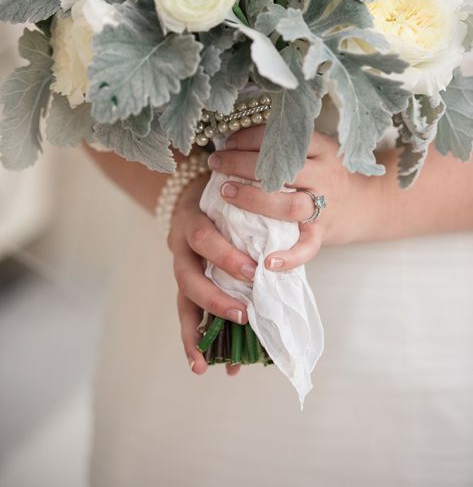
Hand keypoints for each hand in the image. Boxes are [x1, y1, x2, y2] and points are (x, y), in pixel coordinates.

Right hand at [168, 172, 252, 376]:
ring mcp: (180, 266)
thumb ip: (255, 220)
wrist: (200, 193)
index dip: (225, 257)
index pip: (204, 238)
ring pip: (183, 301)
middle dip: (215, 299)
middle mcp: (180, 246)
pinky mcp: (185, 283)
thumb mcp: (238, 199)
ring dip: (196, 331)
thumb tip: (288, 254)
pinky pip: (186, 314)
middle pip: (188, 276)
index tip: (253, 272)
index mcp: (193, 221)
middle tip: (243, 314)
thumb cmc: (228, 199)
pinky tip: (201, 364)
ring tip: (206, 361)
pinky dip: (194, 340)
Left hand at [206, 126, 378, 271]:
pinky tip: (266, 261)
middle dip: (245, 164)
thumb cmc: (324, 173)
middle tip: (217, 163)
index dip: (253, 138)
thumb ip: (285, 145)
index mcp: (323, 150)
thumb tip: (234, 136)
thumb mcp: (313, 150)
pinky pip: (307, 249)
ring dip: (254, 199)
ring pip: (289, 205)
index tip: (228, 140)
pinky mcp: (322, 234)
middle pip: (284, 169)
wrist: (364, 203)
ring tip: (226, 192)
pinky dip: (288, 258)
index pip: (286, 139)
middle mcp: (326, 176)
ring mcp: (325, 207)